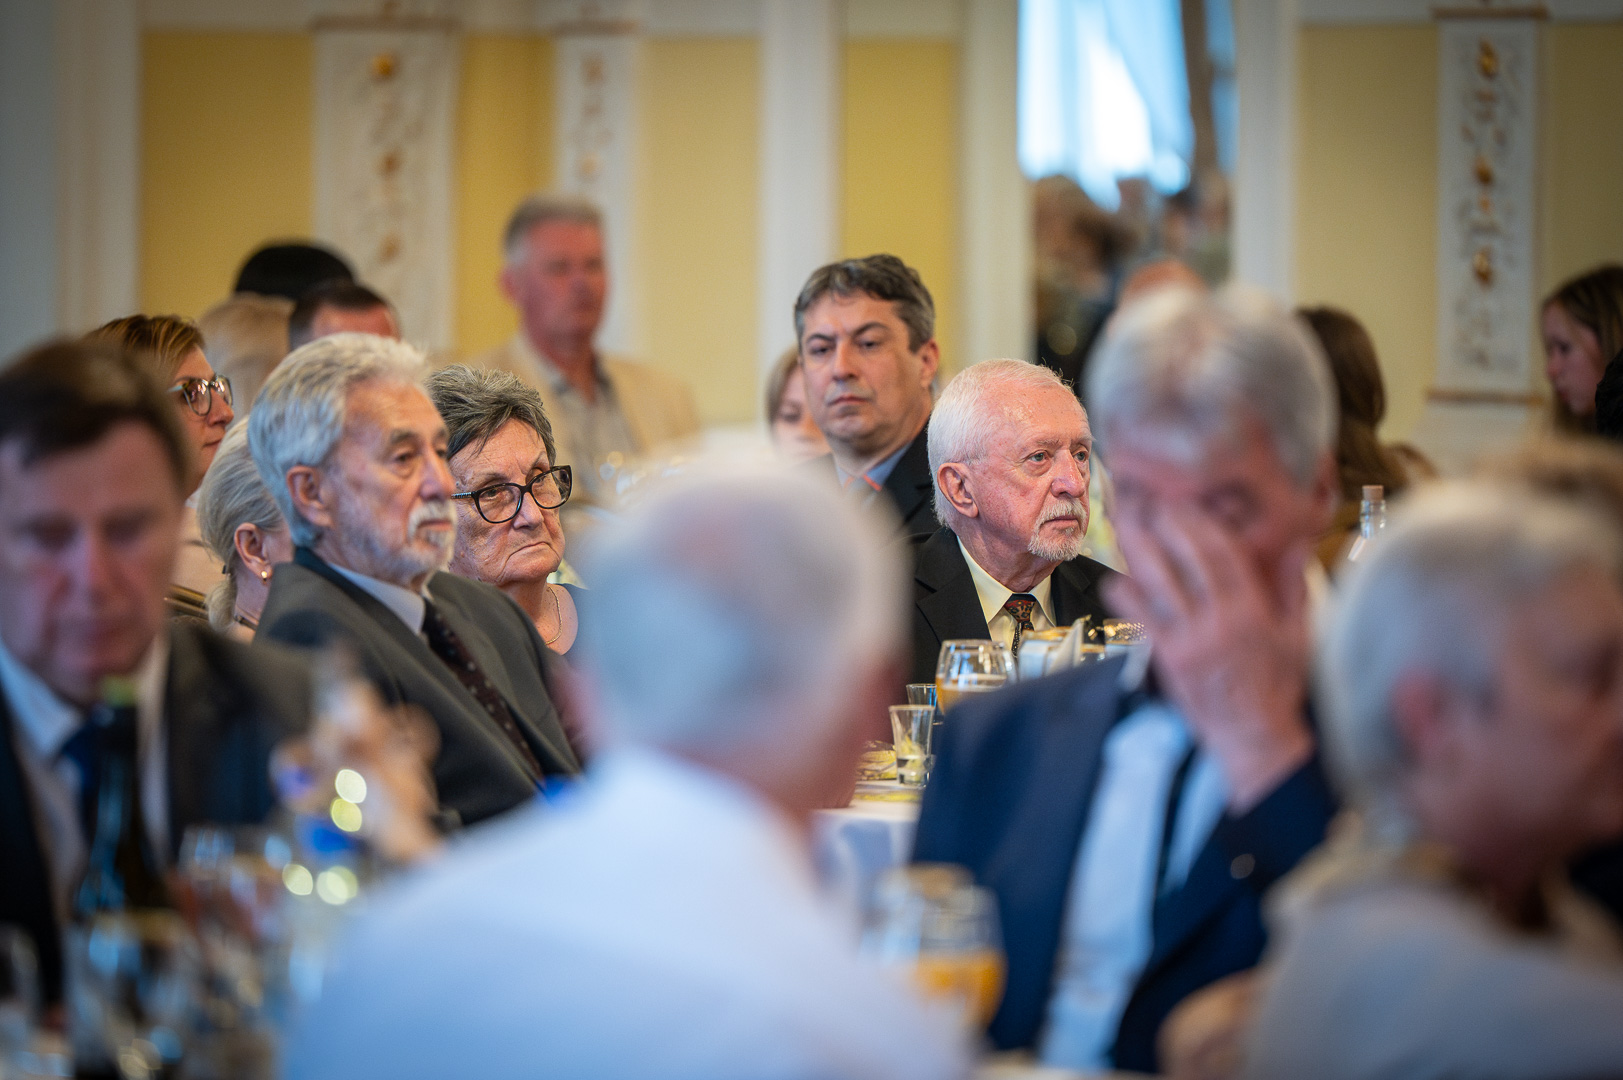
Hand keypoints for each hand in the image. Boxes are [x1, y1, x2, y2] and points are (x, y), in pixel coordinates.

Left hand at [1105, 506, 1313, 812]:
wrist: (1254, 736)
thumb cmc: (1277, 684)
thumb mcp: (1298, 634)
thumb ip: (1294, 587)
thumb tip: (1299, 542)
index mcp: (1254, 612)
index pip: (1224, 556)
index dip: (1201, 523)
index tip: (1183, 500)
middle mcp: (1220, 622)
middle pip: (1186, 561)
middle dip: (1164, 525)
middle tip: (1145, 498)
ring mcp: (1191, 641)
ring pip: (1158, 585)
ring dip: (1138, 550)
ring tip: (1124, 522)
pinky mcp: (1169, 660)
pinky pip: (1141, 620)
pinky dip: (1126, 597)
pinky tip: (1116, 579)